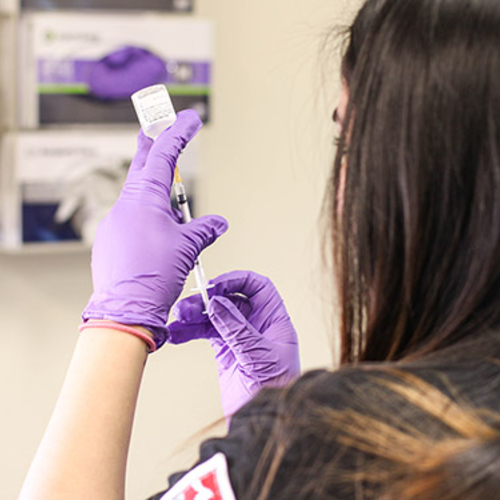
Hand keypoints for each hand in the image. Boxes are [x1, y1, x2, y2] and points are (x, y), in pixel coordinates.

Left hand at [82, 110, 227, 348]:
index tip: (188, 119)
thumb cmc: (154, 276)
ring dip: (157, 196)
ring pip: (138, 197)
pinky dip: (146, 218)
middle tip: (161, 128)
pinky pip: (130, 218)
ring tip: (176, 219)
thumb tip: (217, 223)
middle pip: (142, 166)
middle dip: (155, 146)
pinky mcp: (110, 240)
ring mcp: (114, 222)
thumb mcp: (187, 248)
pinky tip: (157, 239)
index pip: (163, 156)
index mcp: (144, 199)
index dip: (178, 133)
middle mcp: (125, 206)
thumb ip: (204, 229)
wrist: (125, 309)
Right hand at [168, 271, 300, 417]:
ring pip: (215, 316)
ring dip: (195, 315)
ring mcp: (240, 337)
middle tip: (187, 307)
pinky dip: (191, 331)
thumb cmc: (277, 391)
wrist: (265, 422)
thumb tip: (219, 303)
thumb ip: (237, 329)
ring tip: (177, 320)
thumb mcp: (258, 357)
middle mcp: (257, 325)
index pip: (258, 287)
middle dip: (208, 300)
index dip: (236, 281)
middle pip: (231, 300)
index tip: (215, 286)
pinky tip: (177, 333)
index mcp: (273, 320)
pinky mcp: (226, 352)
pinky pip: (207, 333)